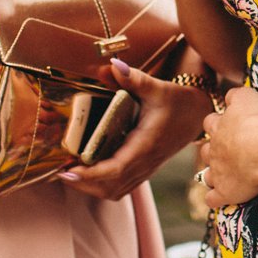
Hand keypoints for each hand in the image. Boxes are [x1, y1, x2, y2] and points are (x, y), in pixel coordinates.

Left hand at [63, 59, 214, 201]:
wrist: (197, 116)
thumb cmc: (178, 102)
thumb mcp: (158, 87)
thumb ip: (135, 79)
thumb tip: (113, 66)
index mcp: (146, 145)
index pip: (116, 170)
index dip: (90, 175)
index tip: (68, 171)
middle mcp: (145, 162)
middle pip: (110, 187)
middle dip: (83, 184)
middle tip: (59, 171)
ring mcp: (145, 170)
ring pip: (114, 191)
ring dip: (90, 188)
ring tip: (69, 173)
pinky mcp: (143, 170)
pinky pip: (120, 188)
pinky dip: (100, 186)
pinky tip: (86, 172)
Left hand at [197, 84, 257, 208]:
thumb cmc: (257, 119)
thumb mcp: (247, 96)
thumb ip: (235, 95)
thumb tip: (229, 96)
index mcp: (219, 127)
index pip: (211, 123)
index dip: (218, 124)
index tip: (227, 125)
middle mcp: (214, 150)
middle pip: (207, 150)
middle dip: (212, 151)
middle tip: (225, 152)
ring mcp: (217, 172)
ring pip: (207, 175)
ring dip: (212, 175)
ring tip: (221, 177)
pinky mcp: (225, 192)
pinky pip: (213, 199)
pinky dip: (215, 199)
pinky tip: (221, 199)